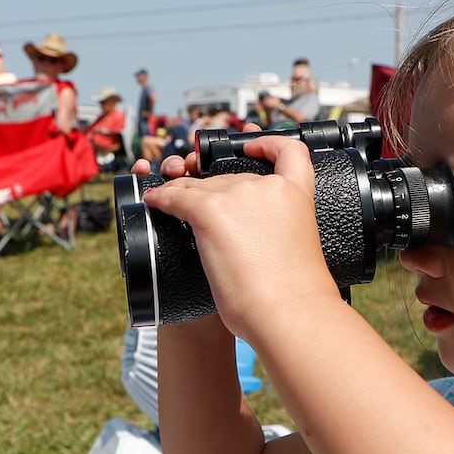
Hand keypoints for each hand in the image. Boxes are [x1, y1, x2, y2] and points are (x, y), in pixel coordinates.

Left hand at [138, 134, 338, 340]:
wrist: (288, 311)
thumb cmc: (295, 295)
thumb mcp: (296, 249)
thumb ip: (279, 233)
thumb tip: (259, 244)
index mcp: (298, 194)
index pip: (288, 151)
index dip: (266, 142)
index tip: (250, 144)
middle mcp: (267, 187)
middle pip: (229, 178)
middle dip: (210, 191)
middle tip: (194, 206)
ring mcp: (238, 195)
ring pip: (199, 187)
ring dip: (182, 195)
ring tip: (170, 203)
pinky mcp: (210, 210)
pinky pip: (176, 197)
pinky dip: (162, 198)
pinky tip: (155, 201)